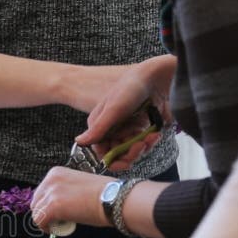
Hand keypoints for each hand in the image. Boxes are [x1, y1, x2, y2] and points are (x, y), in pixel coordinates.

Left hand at [30, 167, 113, 232]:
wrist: (115, 199)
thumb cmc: (104, 195)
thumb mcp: (78, 186)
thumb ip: (64, 192)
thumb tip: (58, 204)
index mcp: (56, 172)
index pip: (41, 192)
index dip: (47, 205)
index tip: (56, 213)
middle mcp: (51, 179)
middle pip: (36, 202)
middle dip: (44, 213)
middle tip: (59, 221)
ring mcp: (51, 192)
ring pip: (36, 213)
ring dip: (47, 221)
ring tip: (63, 224)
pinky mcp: (52, 206)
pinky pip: (39, 221)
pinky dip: (47, 228)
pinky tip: (60, 229)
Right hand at [76, 56, 175, 170]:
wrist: (159, 75)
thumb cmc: (132, 87)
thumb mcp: (113, 109)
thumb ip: (98, 129)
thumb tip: (79, 141)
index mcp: (101, 125)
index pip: (103, 151)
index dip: (114, 159)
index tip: (126, 161)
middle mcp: (113, 129)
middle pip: (118, 154)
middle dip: (131, 153)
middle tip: (141, 145)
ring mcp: (129, 128)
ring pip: (132, 150)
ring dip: (143, 146)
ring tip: (152, 136)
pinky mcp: (143, 126)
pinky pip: (145, 142)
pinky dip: (151, 141)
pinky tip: (156, 133)